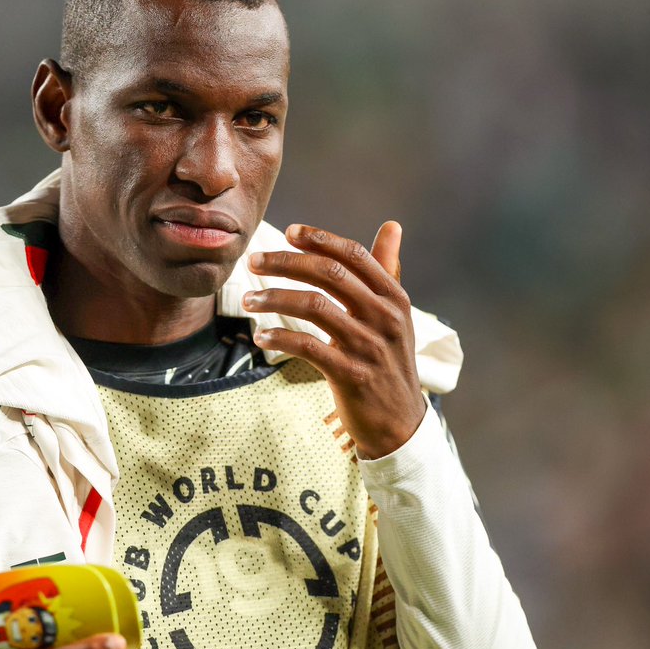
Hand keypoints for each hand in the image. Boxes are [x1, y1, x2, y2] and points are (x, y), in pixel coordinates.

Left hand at [243, 221, 424, 458]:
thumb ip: (388, 270)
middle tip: (253, 261)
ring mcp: (368, 346)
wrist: (400, 423)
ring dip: (273, 298)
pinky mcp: (350, 374)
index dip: (320, 239)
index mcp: (394, 298)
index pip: (354, 255)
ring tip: (248, 300)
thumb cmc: (390, 361)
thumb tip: (392, 225)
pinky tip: (260, 336)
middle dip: (286, 262)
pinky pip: (307, 346)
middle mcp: (384, 317)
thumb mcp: (396, 315)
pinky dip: (279, 337)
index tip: (288, 231)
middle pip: (329, 274)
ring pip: (313, 306)